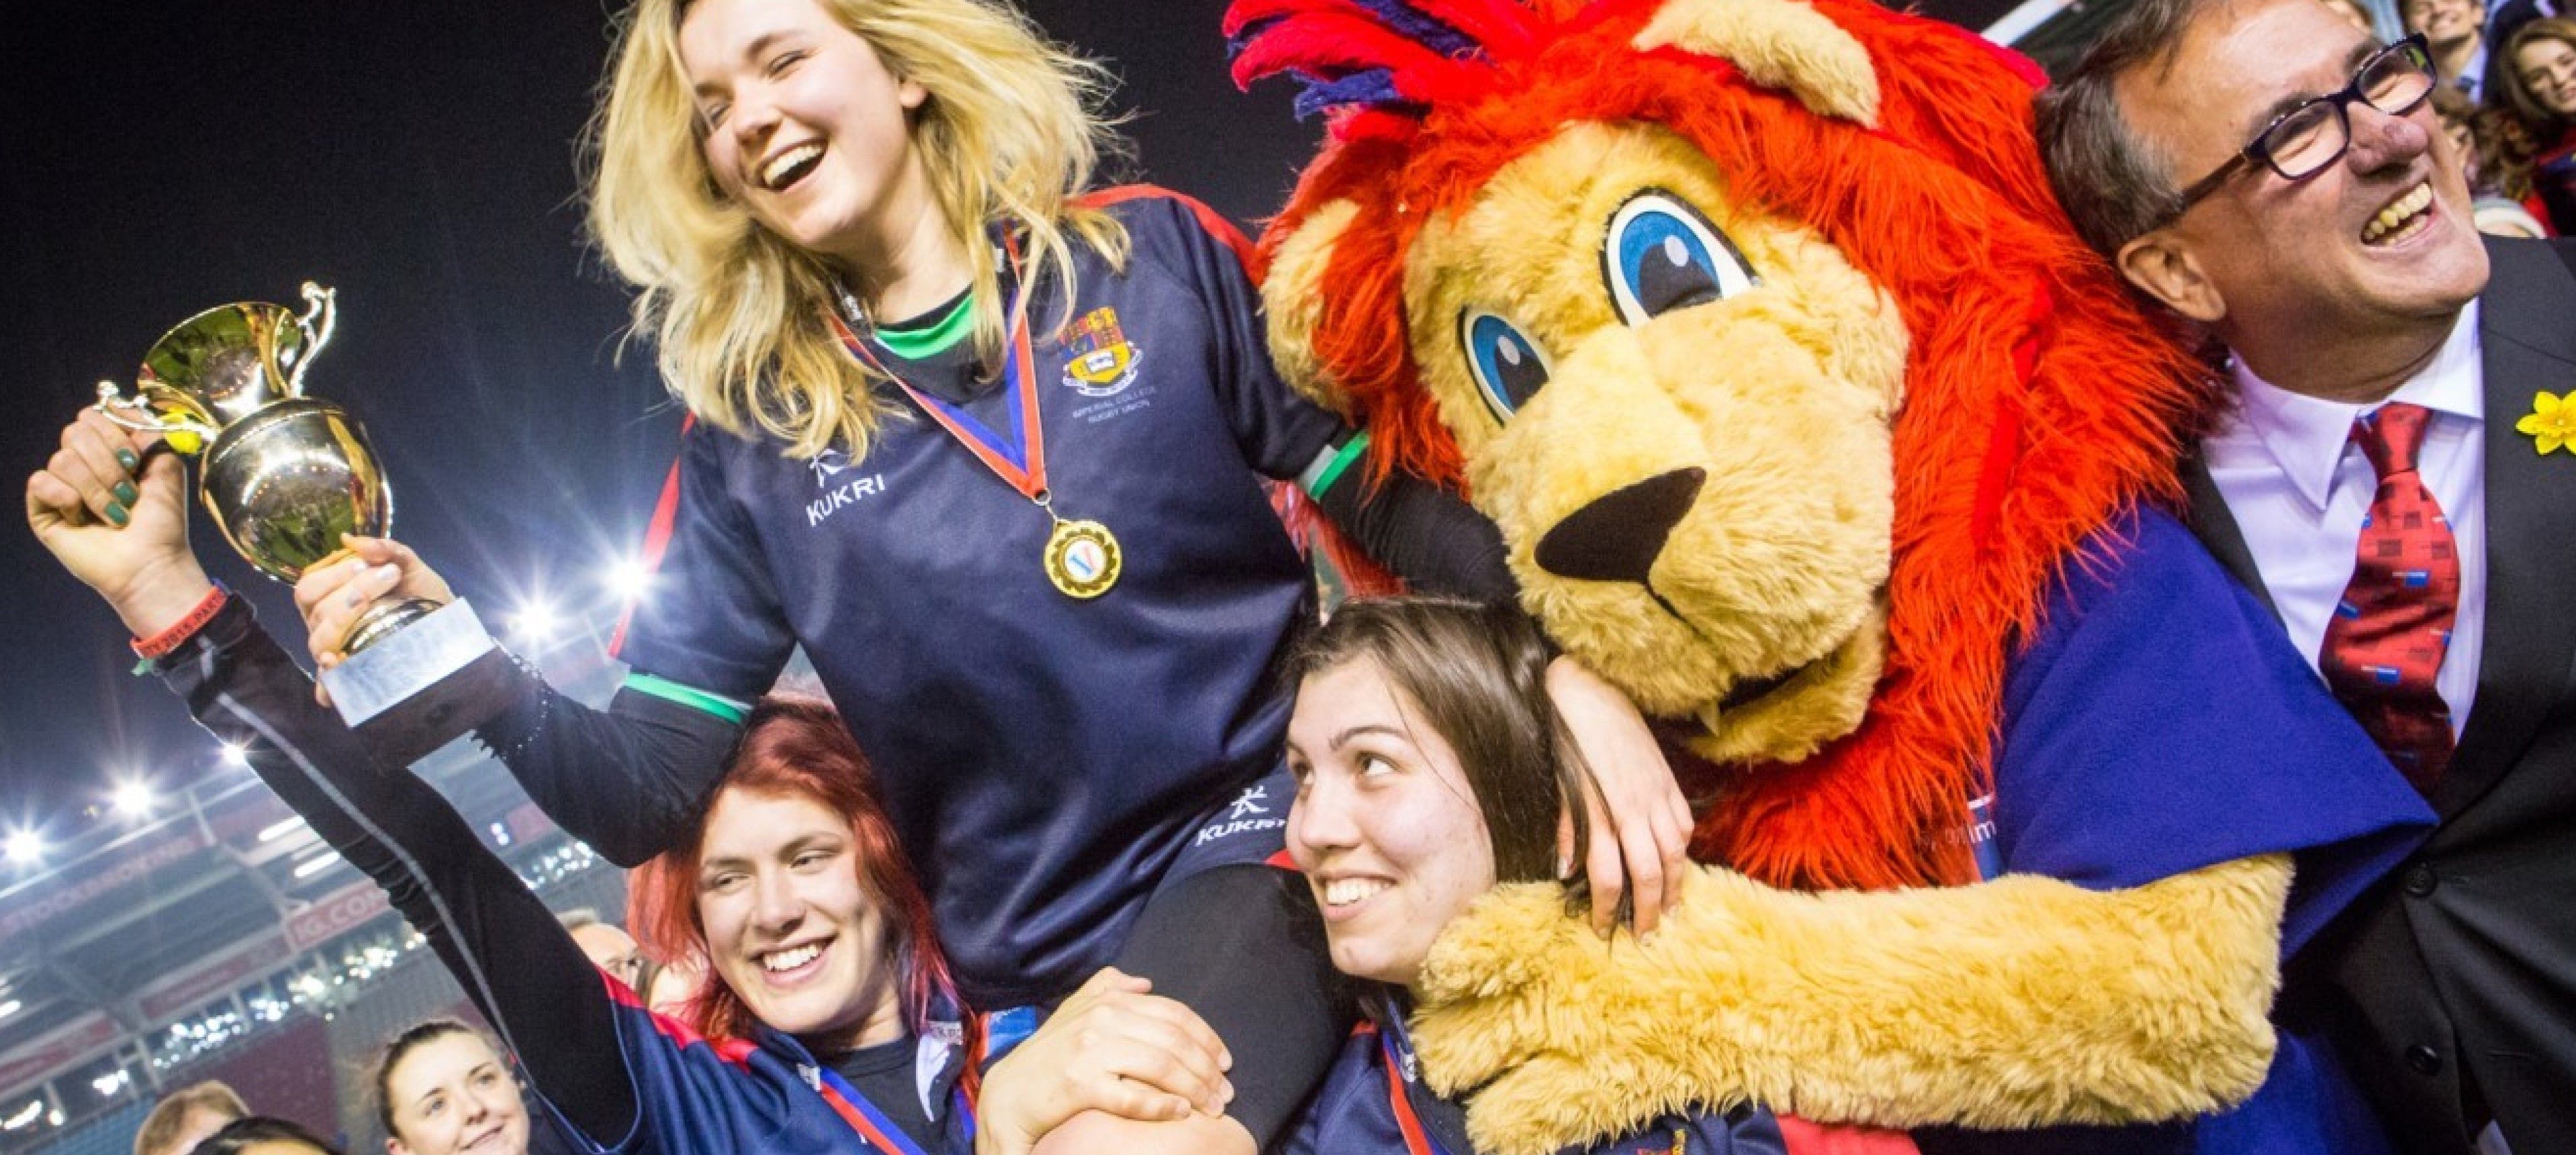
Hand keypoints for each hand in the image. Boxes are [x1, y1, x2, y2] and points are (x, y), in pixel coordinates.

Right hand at [26, 409, 213, 636]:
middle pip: (74, 432)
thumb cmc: (162, 522)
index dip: (114, 435)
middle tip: (129, 493)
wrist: (151, 562)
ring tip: (115, 513)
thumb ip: (148, 432)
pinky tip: (82, 515)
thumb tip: (119, 407)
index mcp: (108, 452)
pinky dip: (66, 496)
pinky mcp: (43, 509)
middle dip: (109, 464)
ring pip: (62, 458)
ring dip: (97, 488)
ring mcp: (61, 486)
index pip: (92, 417)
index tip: (136, 462)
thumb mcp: (166, 467)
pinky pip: (39, 481)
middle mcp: (82, 465)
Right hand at [294, 535, 452, 665]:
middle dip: (349, 592)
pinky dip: (329, 679)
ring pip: (320, 641)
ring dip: (345, 619)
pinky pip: (330, 684)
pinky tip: (337, 665)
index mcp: (330, 598)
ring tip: (381, 604)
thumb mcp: (411, 567)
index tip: (364, 563)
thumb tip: (352, 540)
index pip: (309, 587)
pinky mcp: (352, 675)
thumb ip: (388, 550)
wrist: (449, 627)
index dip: (333, 574)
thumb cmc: (421, 595)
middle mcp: (325, 626)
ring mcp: (337, 652)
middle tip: (387, 576)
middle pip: (316, 611)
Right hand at [975, 968, 1234, 1154]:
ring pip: (1161, 1065)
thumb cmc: (1048, 1055)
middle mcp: (1101, 1020)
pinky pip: (1133, 1095)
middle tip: (1225, 1092)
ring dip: (1195, 1088)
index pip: (1173, 1013)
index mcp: (1106, 1000)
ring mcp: (1089, 1051)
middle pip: (1173, 1040)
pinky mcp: (1079, 1085)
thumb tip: (1145, 982)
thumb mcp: (1073, 1011)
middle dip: (1207, 1067)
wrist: (1007, 1095)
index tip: (1225, 1061)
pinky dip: (1163, 1105)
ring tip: (1212, 1107)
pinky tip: (1181, 1113)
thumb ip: (1106, 988)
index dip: (1206, 1037)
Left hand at [1546, 657, 1691, 937]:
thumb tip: (1564, 872)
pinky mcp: (1669, 782)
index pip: (1609, 878)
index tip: (1604, 929)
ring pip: (1676, 854)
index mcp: (1602, 814)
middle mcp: (1633, 810)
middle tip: (1646, 936)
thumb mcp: (1558, 787)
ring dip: (1674, 888)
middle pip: (1650, 875)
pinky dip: (1683, 850)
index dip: (1608, 910)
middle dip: (1649, 911)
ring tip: (1670, 911)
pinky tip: (1678, 864)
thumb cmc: (1566, 740)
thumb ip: (1568, 830)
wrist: (1591, 691)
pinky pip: (1685, 825)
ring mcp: (1657, 796)